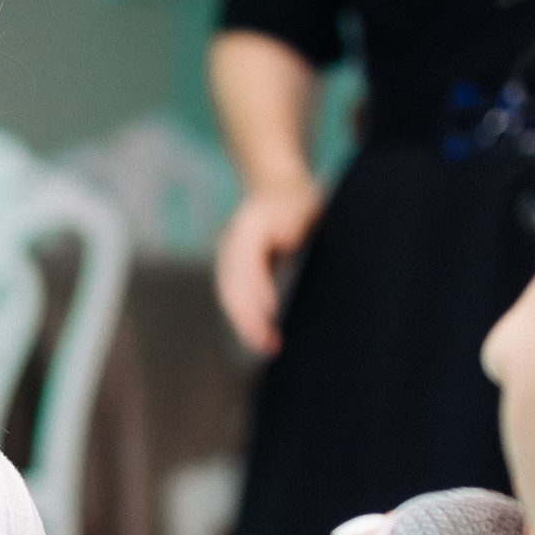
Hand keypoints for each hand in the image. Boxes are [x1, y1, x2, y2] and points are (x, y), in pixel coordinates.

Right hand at [214, 179, 321, 360]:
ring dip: (244, 324)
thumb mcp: (307, 205)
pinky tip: (257, 336)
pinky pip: (231, 296)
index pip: (249, 259)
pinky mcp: (229, 268)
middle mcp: (231, 238)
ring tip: (266, 347)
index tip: (272, 310)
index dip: (258, 285)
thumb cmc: (300, 201)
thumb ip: (299, 222)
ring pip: (228, 294)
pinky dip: (242, 318)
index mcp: (251, 221)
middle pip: (233, 282)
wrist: (276, 187)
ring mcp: (226, 253)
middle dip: (249, 316)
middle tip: (269, 343)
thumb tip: (288, 241)